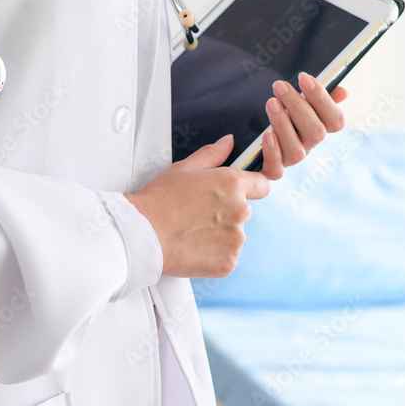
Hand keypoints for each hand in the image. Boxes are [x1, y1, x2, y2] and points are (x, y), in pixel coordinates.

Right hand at [125, 135, 269, 278]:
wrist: (142, 235)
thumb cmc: (158, 202)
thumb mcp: (183, 169)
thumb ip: (212, 154)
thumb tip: (228, 143)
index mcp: (232, 184)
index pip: (262, 185)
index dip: (251, 188)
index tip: (240, 194)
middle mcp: (240, 211)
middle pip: (245, 211)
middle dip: (227, 213)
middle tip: (199, 215)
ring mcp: (235, 239)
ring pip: (235, 235)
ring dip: (220, 235)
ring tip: (192, 233)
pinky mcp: (228, 262)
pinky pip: (227, 257)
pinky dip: (214, 255)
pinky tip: (194, 248)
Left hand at [261, 72, 346, 179]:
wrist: (255, 137)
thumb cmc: (283, 115)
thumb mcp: (301, 102)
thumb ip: (319, 97)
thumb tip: (343, 93)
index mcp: (320, 128)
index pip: (335, 120)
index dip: (322, 99)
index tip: (303, 78)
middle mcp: (309, 146)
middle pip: (316, 133)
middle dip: (298, 106)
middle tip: (279, 86)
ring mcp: (291, 159)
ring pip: (296, 151)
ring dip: (283, 124)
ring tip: (271, 102)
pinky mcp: (272, 169)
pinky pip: (276, 170)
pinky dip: (272, 152)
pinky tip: (267, 134)